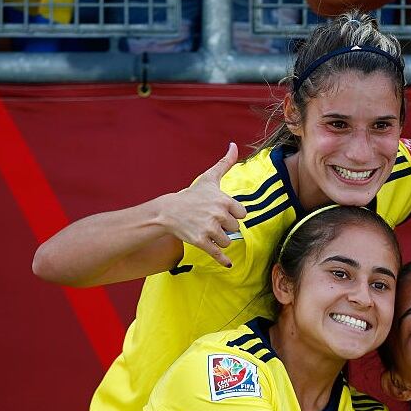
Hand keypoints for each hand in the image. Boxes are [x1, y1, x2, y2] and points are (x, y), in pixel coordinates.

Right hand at [162, 143, 246, 266]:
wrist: (168, 211)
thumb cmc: (192, 195)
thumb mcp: (209, 178)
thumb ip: (225, 163)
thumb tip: (234, 145)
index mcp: (224, 200)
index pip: (242, 214)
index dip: (233, 215)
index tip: (221, 212)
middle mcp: (218, 214)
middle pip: (235, 229)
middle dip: (225, 227)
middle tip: (210, 222)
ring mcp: (209, 229)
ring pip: (228, 241)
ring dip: (220, 240)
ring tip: (207, 231)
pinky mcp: (201, 241)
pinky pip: (218, 253)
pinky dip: (223, 260)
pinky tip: (228, 265)